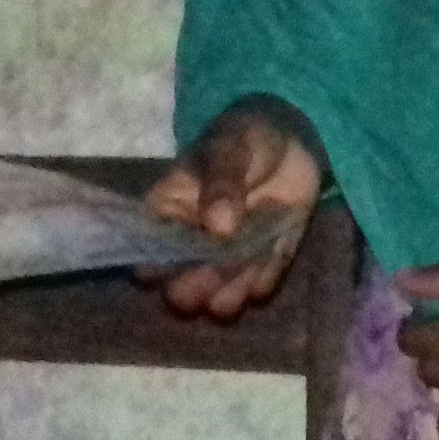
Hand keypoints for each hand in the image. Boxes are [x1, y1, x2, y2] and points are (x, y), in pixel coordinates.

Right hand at [143, 101, 321, 320]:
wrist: (293, 142)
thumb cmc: (245, 139)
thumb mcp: (230, 148)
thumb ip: (222, 182)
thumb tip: (218, 228)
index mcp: (169, 214)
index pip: (146, 253)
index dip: (153, 265)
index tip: (172, 260)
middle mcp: (193, 247)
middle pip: (177, 289)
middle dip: (192, 289)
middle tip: (212, 271)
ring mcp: (228, 262)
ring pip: (217, 300)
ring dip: (229, 294)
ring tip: (247, 264)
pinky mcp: (263, 266)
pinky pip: (259, 289)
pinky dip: (265, 277)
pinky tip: (273, 249)